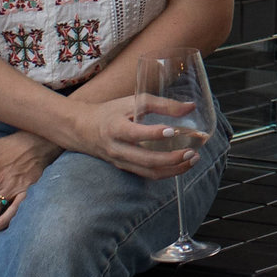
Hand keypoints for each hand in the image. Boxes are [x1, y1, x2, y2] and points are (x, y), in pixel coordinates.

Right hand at [78, 92, 207, 180]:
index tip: (172, 131)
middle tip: (192, 152)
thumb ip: (162, 104)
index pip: (135, 134)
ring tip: (192, 160)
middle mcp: (117, 148)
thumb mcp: (133, 101)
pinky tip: (181, 165)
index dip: (154, 134)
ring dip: (173, 170)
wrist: (84, 130)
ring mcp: (121, 161)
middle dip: (171, 159)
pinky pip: (147, 175)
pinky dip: (166, 172)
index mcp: (116, 128)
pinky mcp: (125, 168)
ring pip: (149, 172)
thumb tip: (190, 107)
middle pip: (145, 160)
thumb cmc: (112, 112)